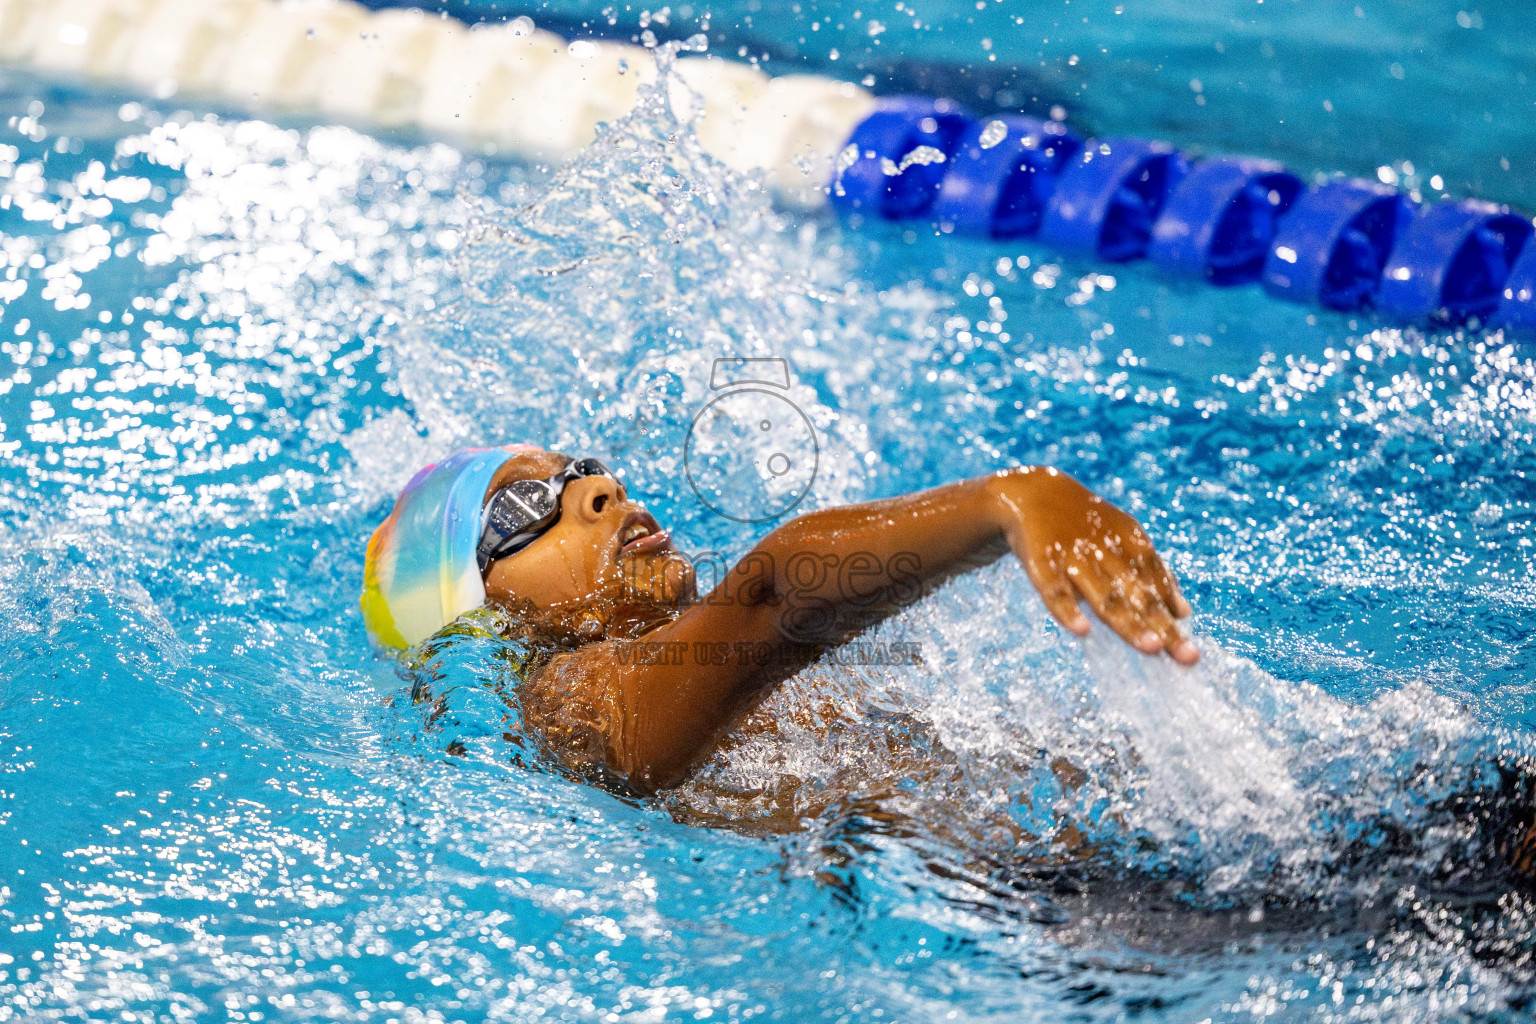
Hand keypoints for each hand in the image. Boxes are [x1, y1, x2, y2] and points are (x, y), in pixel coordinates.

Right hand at [988, 468, 1197, 664]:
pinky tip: (1081, 631)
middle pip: (1138, 594)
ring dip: (1128, 622)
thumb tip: (1184, 613)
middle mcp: (1107, 551)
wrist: (1032, 492)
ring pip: (1105, 595)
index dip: (1173, 615)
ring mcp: (1074, 557)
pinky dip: (1067, 609)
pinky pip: (1055, 589)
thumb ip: (1153, 574)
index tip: (1190, 653)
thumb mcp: (1122, 540)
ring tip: (1151, 648)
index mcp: (1130, 543)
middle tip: (1187, 657)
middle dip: (1162, 625)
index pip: (1157, 583)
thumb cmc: (1085, 526)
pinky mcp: (1042, 563)